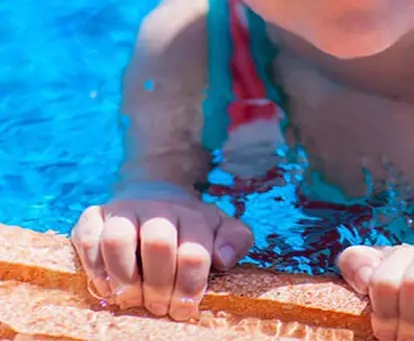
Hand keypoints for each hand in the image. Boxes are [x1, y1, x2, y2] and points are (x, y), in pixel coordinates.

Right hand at [71, 197, 252, 320]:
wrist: (153, 192)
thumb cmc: (188, 225)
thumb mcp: (219, 228)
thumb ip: (235, 239)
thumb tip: (223, 258)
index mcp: (191, 214)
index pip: (194, 252)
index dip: (190, 287)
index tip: (185, 309)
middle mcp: (157, 208)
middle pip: (158, 244)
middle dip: (160, 286)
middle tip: (159, 308)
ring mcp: (123, 210)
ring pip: (118, 239)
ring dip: (125, 278)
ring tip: (131, 299)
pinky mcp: (93, 217)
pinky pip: (88, 239)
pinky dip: (95, 269)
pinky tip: (106, 288)